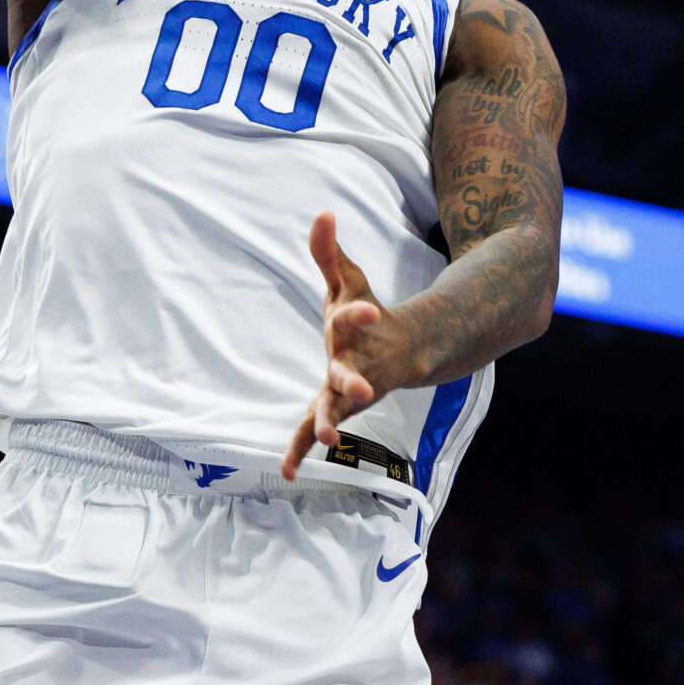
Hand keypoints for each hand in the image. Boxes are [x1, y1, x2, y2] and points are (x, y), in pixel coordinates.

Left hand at [282, 212, 415, 479]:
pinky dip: (298, 450)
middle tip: (364, 389)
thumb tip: (321, 213)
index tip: (370, 312)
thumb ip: (329, 252)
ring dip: (331, 420)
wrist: (398, 352)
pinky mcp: (333, 406)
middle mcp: (353, 361)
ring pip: (337, 406)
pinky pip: (311, 429)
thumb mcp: (346, 280)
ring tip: (327, 437)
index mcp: (353, 328)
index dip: (359, 314)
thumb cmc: (364, 314)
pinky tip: (284, 472)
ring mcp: (345, 388)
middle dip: (355, 381)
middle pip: (351, 373)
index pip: (352, 318)